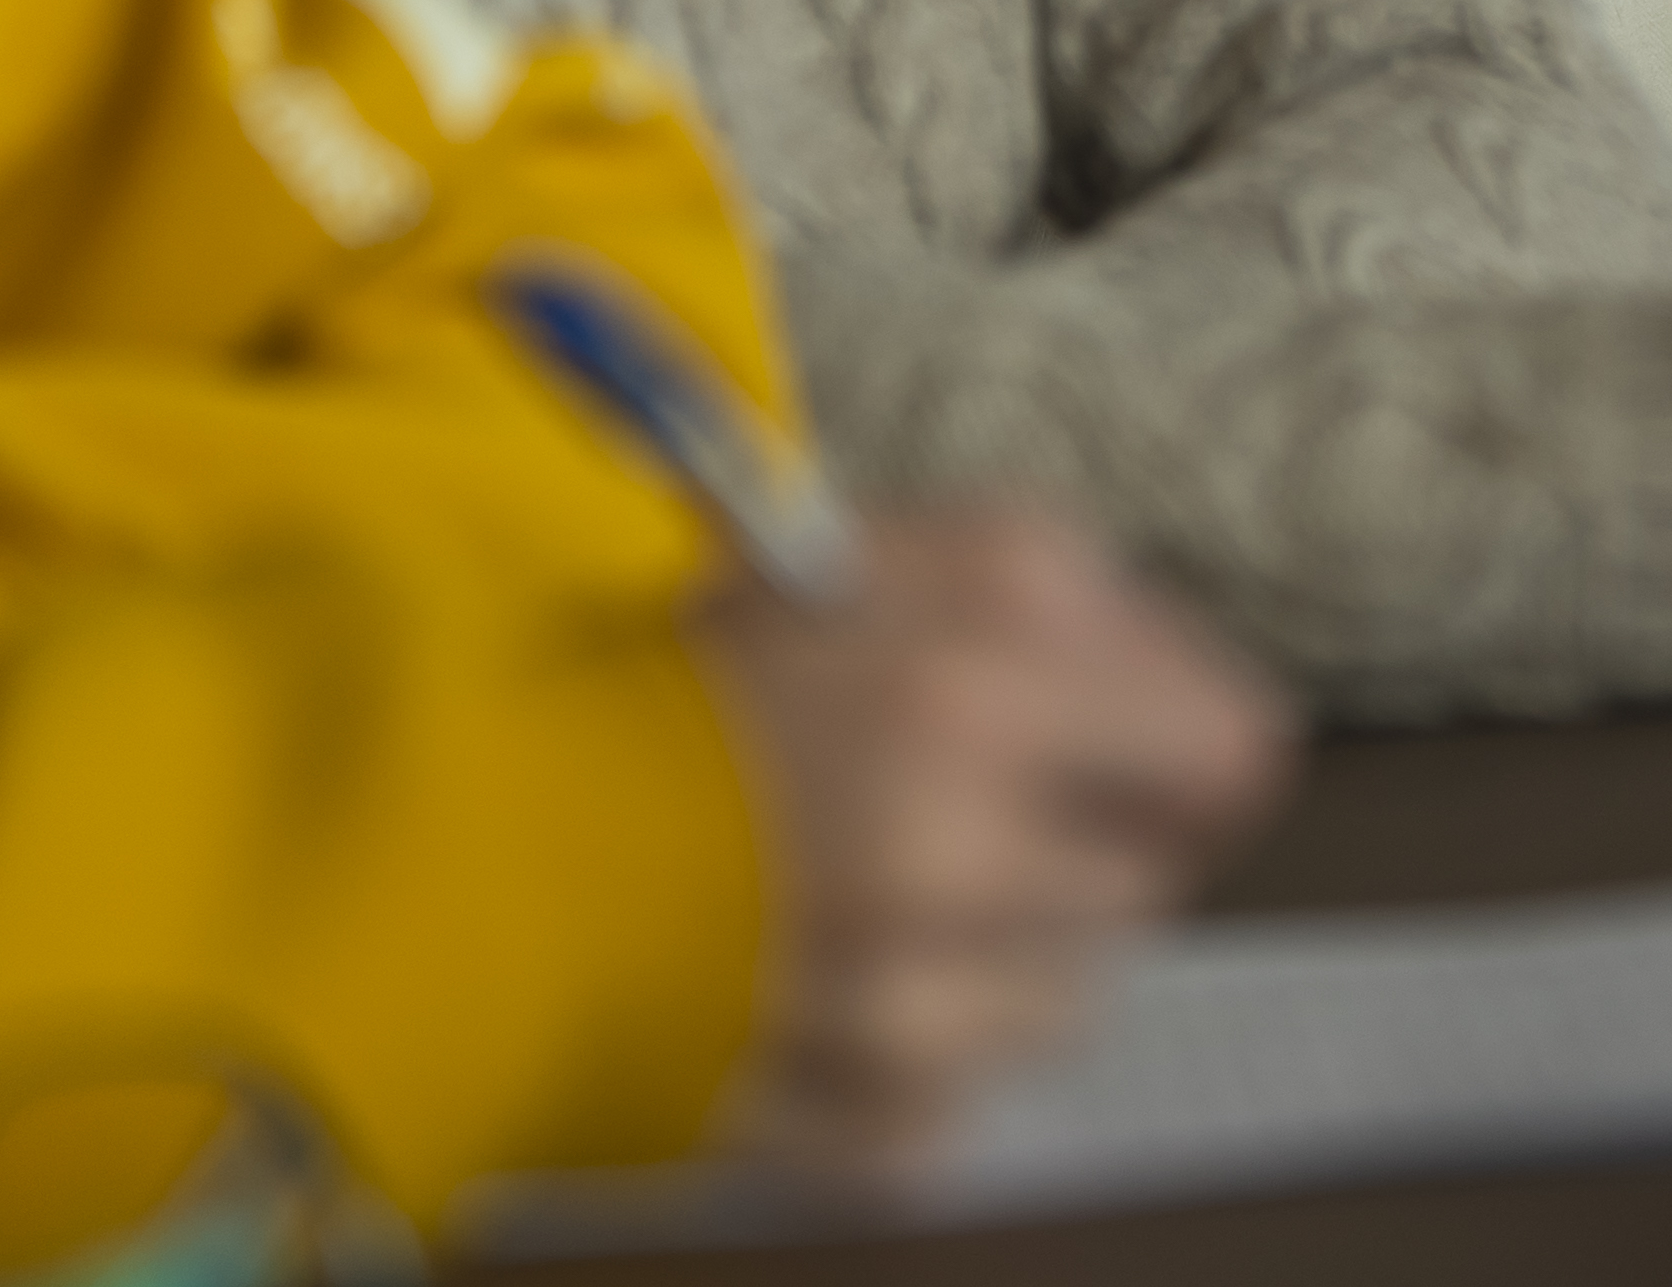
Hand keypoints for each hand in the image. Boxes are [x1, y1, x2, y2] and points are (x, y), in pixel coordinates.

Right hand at [702, 505, 1292, 1172]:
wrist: (439, 842)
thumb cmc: (651, 675)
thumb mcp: (863, 553)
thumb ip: (1047, 602)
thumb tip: (1180, 701)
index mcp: (978, 666)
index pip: (1231, 752)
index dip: (1175, 750)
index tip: (1123, 755)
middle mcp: (958, 834)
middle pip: (1146, 880)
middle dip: (1072, 847)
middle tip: (946, 814)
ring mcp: (906, 998)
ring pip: (1063, 997)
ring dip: (994, 959)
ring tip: (858, 902)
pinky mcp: (853, 1119)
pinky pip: (960, 1094)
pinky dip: (904, 1056)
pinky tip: (805, 987)